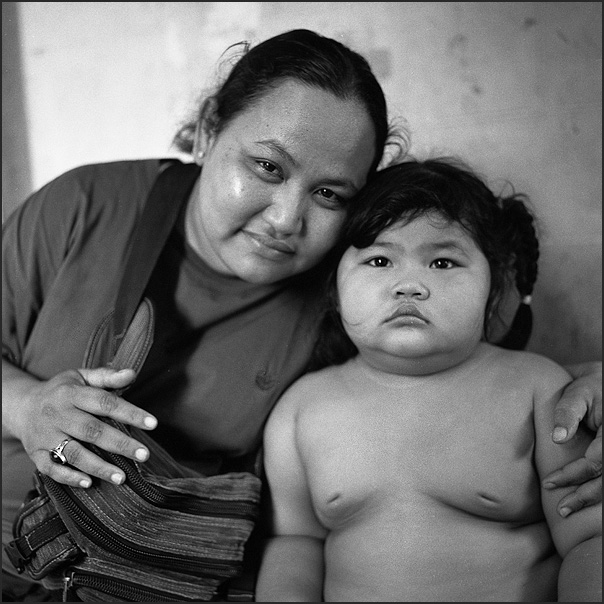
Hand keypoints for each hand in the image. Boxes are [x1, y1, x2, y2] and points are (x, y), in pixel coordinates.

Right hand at [17, 367, 157, 487]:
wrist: (20, 406)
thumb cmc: (61, 391)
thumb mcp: (81, 376)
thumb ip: (106, 377)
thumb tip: (132, 374)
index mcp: (72, 393)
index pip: (105, 403)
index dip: (130, 413)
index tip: (153, 424)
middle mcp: (58, 415)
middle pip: (92, 431)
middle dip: (120, 444)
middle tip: (144, 455)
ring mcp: (46, 436)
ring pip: (74, 453)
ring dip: (99, 467)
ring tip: (122, 477)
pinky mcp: (36, 454)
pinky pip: (51, 469)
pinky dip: (70, 477)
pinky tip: (89, 483)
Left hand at [542, 361, 601, 515]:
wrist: (602, 384)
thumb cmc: (587, 390)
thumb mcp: (576, 395)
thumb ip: (566, 414)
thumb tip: (557, 438)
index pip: (597, 462)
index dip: (573, 475)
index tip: (548, 482)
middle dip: (585, 496)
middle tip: (561, 509)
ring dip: (593, 499)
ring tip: (569, 509)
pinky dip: (599, 491)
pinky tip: (584, 499)